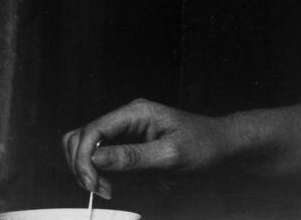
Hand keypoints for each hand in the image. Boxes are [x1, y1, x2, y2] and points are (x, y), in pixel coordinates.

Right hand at [62, 98, 231, 198]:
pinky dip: (94, 169)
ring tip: (105, 188)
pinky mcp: (126, 141)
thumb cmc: (200, 146)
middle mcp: (127, 116)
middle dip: (81, 164)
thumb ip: (132, 157)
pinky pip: (98, 152)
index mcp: (136, 112)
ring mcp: (125, 128)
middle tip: (99, 189)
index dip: (83, 159)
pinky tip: (109, 183)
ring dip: (85, 168)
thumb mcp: (169, 155)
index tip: (93, 186)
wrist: (218, 144)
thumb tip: (95, 157)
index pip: (92, 130)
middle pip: (82, 135)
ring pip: (85, 143)